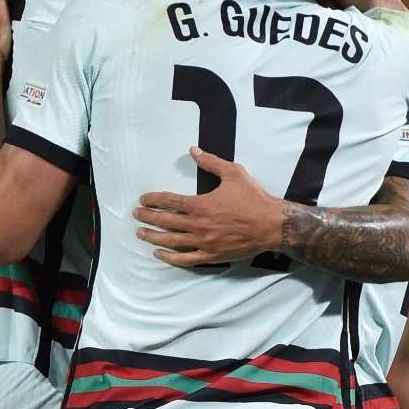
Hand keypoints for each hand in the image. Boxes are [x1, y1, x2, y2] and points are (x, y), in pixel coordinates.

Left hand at [132, 147, 283, 266]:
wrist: (272, 225)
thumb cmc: (253, 198)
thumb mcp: (233, 173)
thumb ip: (210, 162)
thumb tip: (193, 150)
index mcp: (200, 205)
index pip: (168, 202)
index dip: (153, 200)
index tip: (143, 199)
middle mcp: (198, 225)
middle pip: (164, 222)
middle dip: (147, 217)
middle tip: (136, 214)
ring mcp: (203, 242)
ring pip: (171, 241)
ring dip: (153, 237)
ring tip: (140, 233)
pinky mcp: (211, 255)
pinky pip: (185, 259)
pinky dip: (170, 258)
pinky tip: (159, 254)